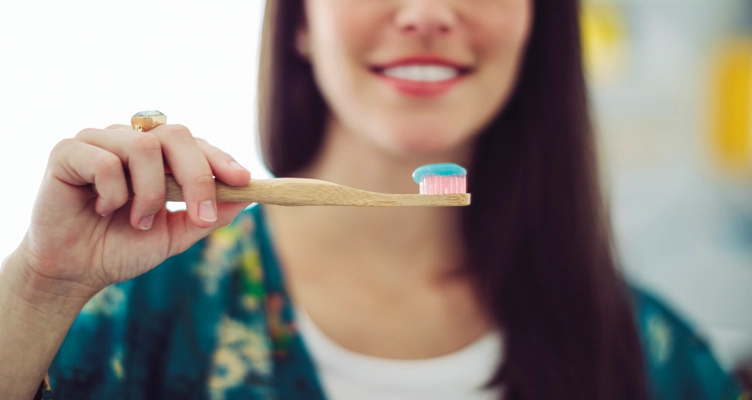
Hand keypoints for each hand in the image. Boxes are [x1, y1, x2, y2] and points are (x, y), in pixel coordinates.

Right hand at [14, 123, 251, 299]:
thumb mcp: (175, 235)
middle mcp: (130, 140)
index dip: (220, 159)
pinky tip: (101, 209)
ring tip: (138, 221)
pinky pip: (105, 162)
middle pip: (176, 135)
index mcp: (157, 156)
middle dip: (196, 176)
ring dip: (149, 194)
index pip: (195, 144)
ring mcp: (99, 141)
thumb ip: (208, 216)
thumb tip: (248, 199)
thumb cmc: (122, 248)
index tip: (243, 181)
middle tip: (199, 215)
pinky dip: (113, 193)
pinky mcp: (67, 151)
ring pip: (144, 147)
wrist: (74, 271)